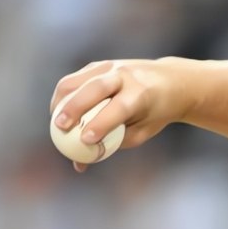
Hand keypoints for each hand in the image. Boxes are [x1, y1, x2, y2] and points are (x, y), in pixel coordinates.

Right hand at [49, 58, 195, 171]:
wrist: (171, 81)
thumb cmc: (155, 113)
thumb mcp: (143, 131)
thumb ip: (113, 144)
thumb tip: (80, 163)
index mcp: (142, 94)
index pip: (119, 108)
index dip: (101, 124)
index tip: (85, 140)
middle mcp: (126, 76)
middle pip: (95, 88)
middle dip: (74, 107)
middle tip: (59, 127)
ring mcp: (111, 66)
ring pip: (78, 80)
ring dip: (61, 100)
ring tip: (55, 121)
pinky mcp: (99, 65)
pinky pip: (74, 79)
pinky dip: (63, 95)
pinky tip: (59, 111)